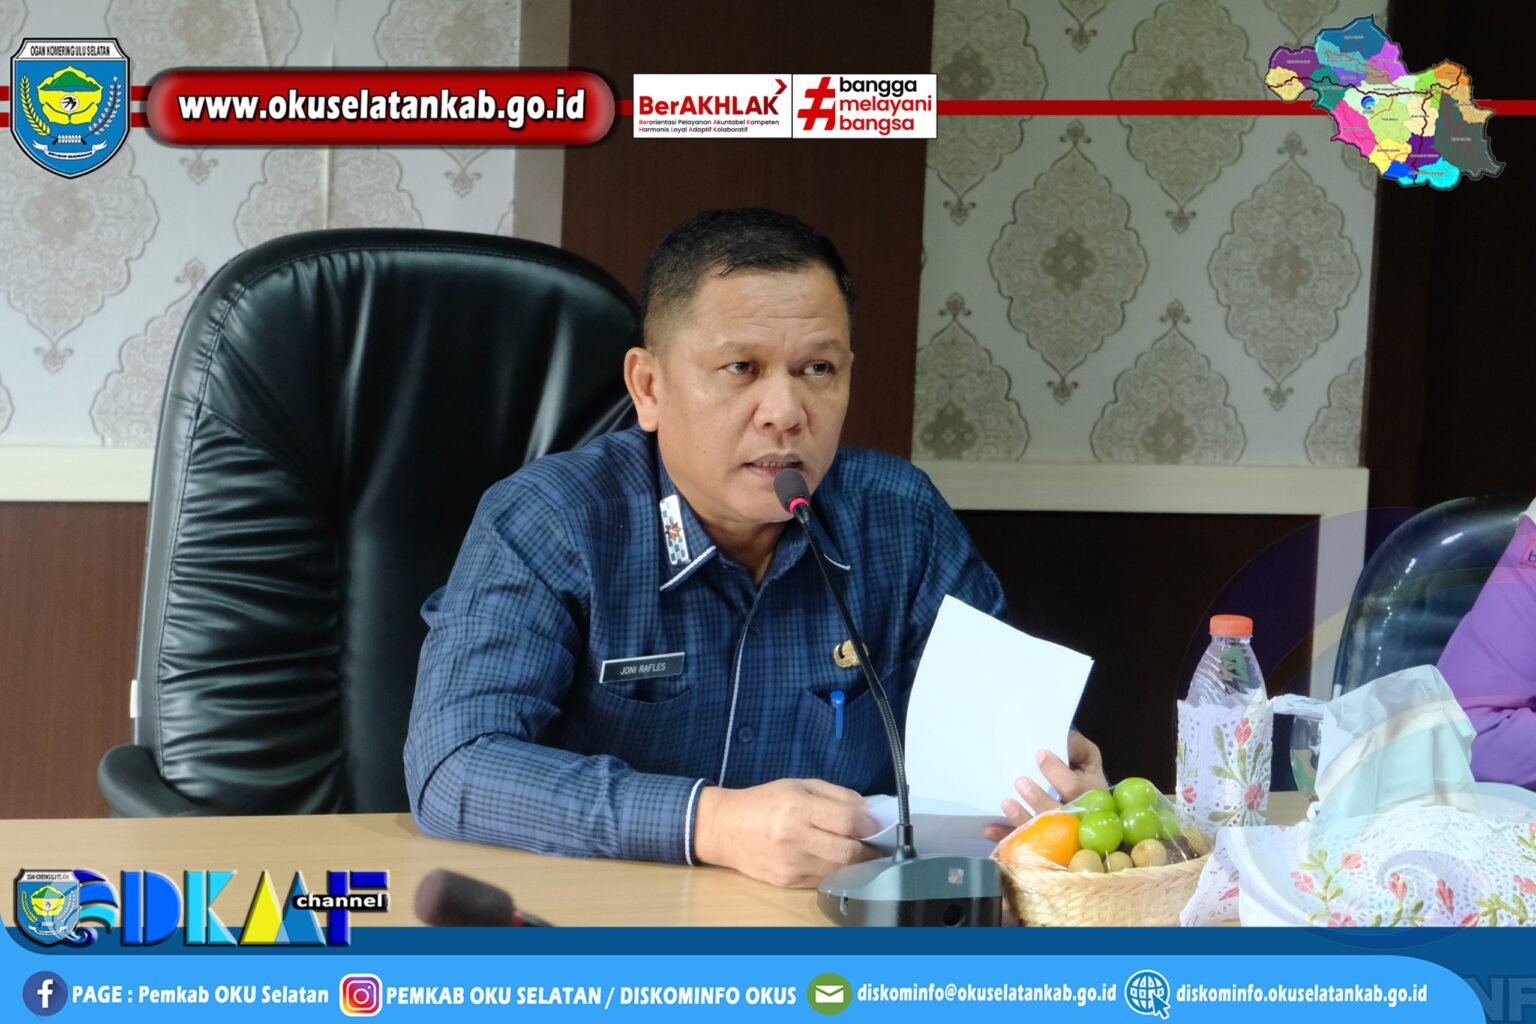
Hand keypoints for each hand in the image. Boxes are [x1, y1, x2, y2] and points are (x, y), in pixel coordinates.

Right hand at [693, 778, 879, 887]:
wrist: (725, 829)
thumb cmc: (763, 803)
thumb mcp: (799, 785)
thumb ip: (836, 796)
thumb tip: (868, 811)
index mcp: (798, 808)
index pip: (848, 821)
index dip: (870, 824)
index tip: (877, 824)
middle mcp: (795, 838)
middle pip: (848, 851)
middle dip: (868, 848)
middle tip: (875, 843)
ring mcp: (791, 864)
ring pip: (839, 869)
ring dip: (855, 863)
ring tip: (859, 851)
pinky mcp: (787, 882)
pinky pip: (823, 879)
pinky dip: (835, 871)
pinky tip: (835, 860)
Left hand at [982, 730, 1108, 843]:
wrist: (1091, 813)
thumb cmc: (1084, 780)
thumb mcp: (1089, 761)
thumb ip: (1079, 748)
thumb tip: (1063, 739)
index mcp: (1091, 797)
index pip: (1076, 788)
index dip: (1058, 774)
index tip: (1040, 754)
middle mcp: (1078, 821)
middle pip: (1060, 816)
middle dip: (1039, 800)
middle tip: (1020, 782)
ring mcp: (1061, 839)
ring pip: (1041, 835)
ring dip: (1022, 820)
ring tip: (1007, 803)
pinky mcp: (1043, 849)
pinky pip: (1024, 846)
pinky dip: (1006, 838)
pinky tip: (989, 828)